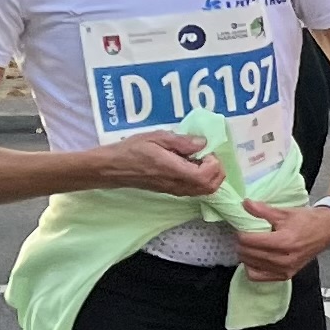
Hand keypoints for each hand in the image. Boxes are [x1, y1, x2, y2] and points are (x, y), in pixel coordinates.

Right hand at [97, 128, 222, 195]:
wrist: (112, 168)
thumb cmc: (132, 150)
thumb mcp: (157, 138)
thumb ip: (182, 142)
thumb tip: (203, 144)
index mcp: (174, 171)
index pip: (206, 177)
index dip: (214, 164)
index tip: (206, 151)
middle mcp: (176, 185)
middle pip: (210, 188)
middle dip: (217, 171)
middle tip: (208, 155)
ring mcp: (174, 191)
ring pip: (203, 191)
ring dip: (210, 176)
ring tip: (200, 159)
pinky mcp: (170, 191)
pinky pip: (194, 190)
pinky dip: (201, 180)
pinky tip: (190, 165)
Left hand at [235, 200, 329, 281]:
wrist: (327, 230)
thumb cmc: (307, 220)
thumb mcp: (285, 212)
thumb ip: (263, 210)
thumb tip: (245, 204)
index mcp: (283, 241)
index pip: (249, 241)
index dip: (240, 234)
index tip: (242, 229)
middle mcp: (284, 258)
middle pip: (248, 253)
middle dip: (241, 244)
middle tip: (244, 236)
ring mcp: (285, 269)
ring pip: (250, 265)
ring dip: (245, 255)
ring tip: (249, 245)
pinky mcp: (286, 275)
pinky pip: (258, 277)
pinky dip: (252, 268)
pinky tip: (254, 259)